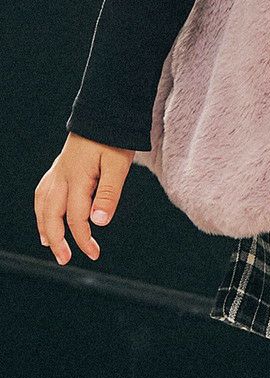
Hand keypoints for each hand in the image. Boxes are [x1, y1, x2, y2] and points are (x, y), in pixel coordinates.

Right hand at [34, 132, 134, 265]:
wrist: (103, 117)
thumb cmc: (113, 143)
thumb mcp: (118, 168)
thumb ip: (108, 195)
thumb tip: (99, 222)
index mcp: (76, 179)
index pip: (76, 217)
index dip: (83, 239)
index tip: (94, 254)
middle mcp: (61, 177)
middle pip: (51, 215)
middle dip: (56, 240)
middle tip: (65, 260)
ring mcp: (57, 173)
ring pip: (43, 205)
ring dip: (45, 227)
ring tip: (51, 246)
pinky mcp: (59, 170)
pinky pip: (43, 194)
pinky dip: (42, 211)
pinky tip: (46, 222)